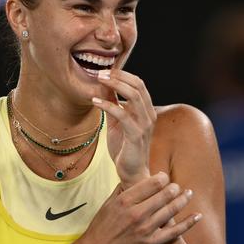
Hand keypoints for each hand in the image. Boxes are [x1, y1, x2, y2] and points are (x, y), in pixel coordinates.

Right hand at [66, 172, 200, 243]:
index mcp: (125, 200)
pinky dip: (188, 223)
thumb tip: (135, 177)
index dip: (163, 177)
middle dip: (174, 187)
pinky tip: (197, 216)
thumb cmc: (101, 226)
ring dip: (183, 199)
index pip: (152, 183)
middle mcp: (137, 213)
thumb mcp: (108, 202)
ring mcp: (145, 228)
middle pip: (165, 194)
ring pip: (171, 210)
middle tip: (177, 185)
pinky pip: (175, 232)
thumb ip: (123, 189)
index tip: (165, 176)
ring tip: (189, 193)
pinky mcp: (151, 242)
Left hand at [92, 69, 156, 186]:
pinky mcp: (136, 135)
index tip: (104, 71)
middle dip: (118, 76)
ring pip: (134, 96)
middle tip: (100, 73)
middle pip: (138, 85)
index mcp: (146, 110)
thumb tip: (103, 86)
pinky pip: (123, 114)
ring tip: (98, 81)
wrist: (131, 172)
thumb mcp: (116, 121)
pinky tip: (94, 102)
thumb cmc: (124, 147)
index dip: (122, 74)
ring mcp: (144, 125)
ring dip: (115, 85)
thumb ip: (113, 104)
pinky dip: (108, 105)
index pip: (138, 83)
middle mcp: (149, 115)